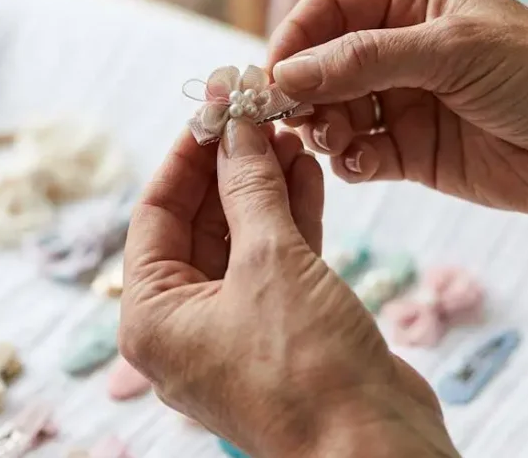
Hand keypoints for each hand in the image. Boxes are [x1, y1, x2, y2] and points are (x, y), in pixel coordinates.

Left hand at [119, 123, 457, 456]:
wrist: (374, 447)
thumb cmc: (307, 372)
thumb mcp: (270, 262)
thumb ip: (249, 186)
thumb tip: (235, 126)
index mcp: (153, 317)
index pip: (156, 212)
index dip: (188, 153)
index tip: (216, 104)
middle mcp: (186, 325)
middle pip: (198, 223)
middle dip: (230, 165)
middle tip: (256, 111)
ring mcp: (237, 330)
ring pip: (242, 238)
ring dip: (263, 184)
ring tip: (287, 131)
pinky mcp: (285, 331)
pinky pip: (277, 262)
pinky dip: (290, 217)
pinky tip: (307, 171)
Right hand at [268, 0, 527, 216]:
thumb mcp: (451, 51)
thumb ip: (365, 59)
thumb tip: (286, 73)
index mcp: (413, 0)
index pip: (329, 9)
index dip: (294, 39)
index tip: (270, 75)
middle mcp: (402, 48)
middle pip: (322, 63)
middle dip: (301, 90)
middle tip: (290, 117)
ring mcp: (406, 102)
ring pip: (334, 112)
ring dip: (322, 127)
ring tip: (333, 140)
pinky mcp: (414, 153)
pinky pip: (359, 154)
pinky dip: (349, 161)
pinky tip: (361, 165)